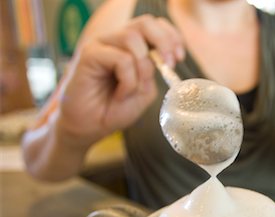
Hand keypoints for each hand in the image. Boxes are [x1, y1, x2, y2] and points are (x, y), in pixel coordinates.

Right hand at [57, 15, 184, 145]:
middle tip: (169, 64)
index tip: (178, 57)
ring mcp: (101, 45)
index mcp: (131, 47)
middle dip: (163, 41)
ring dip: (142, 67)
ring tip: (134, 90)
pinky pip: (121, 58)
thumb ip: (153, 73)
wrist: (89, 128)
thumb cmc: (114, 110)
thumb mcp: (144, 92)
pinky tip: (120, 95)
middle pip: (145, 23)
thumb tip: (162, 60)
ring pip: (132, 38)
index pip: (155, 26)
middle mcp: (115, 41)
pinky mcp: (89, 54)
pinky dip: (128, 80)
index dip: (171, 36)